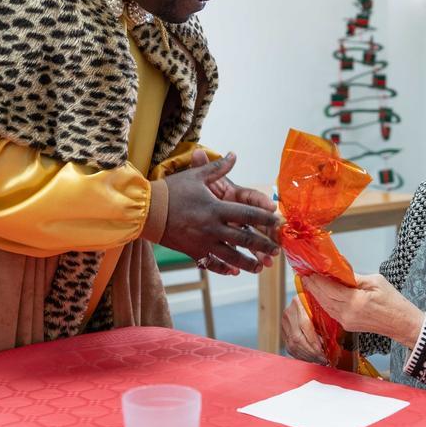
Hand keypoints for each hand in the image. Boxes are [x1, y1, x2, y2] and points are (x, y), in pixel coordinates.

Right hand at [161, 152, 281, 274]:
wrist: (146, 211)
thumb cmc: (172, 191)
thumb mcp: (195, 176)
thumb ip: (217, 168)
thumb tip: (234, 154)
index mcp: (216, 208)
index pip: (248, 214)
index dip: (266, 218)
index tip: (279, 221)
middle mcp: (213, 228)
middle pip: (244, 239)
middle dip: (263, 245)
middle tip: (278, 250)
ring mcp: (203, 242)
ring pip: (231, 256)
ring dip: (248, 262)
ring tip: (261, 267)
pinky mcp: (193, 252)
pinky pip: (212, 263)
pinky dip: (223, 268)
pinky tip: (234, 272)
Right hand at [281, 296, 325, 363]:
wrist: (307, 300)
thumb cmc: (321, 304)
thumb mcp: (324, 308)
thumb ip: (326, 321)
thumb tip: (331, 342)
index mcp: (300, 302)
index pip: (304, 325)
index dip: (313, 341)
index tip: (323, 351)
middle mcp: (289, 312)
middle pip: (297, 338)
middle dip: (311, 352)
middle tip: (323, 359)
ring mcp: (284, 322)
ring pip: (292, 345)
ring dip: (307, 356)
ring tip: (319, 360)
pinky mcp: (283, 331)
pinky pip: (290, 347)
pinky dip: (301, 355)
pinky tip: (311, 358)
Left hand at [301, 272, 425, 348]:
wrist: (401, 324)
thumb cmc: (393, 301)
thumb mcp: (375, 282)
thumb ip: (354, 277)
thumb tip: (338, 270)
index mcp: (355, 302)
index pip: (329, 289)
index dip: (317, 279)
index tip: (309, 269)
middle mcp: (347, 314)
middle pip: (323, 298)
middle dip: (312, 285)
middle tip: (304, 274)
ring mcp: (347, 322)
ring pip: (324, 306)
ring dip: (315, 294)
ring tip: (309, 282)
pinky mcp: (347, 325)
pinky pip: (330, 312)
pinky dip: (323, 302)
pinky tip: (319, 294)